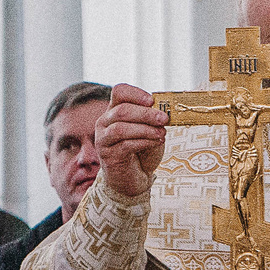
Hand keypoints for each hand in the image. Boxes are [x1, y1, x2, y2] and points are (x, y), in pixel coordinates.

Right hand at [95, 84, 166, 200]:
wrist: (134, 178)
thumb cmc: (142, 151)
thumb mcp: (150, 130)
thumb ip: (153, 119)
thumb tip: (166, 110)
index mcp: (115, 110)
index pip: (119, 91)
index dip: (136, 93)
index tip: (152, 101)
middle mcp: (105, 122)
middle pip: (122, 110)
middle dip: (146, 114)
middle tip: (164, 119)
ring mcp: (103, 139)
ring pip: (121, 128)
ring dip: (145, 129)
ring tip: (162, 133)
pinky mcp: (108, 156)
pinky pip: (125, 145)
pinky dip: (144, 142)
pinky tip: (156, 142)